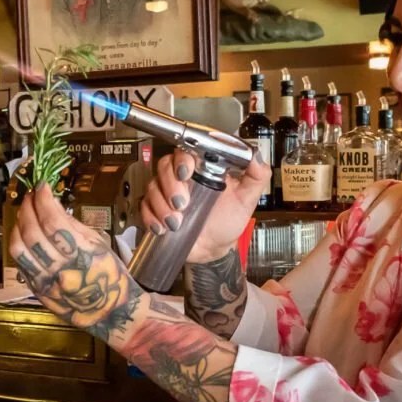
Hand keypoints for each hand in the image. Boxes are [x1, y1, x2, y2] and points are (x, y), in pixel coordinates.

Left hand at [10, 184, 142, 337]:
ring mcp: (46, 281)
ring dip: (18, 225)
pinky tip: (22, 232)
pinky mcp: (37, 290)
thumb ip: (71, 223)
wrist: (110, 311)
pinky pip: (19, 263)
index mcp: (82, 254)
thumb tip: (51, 202)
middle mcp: (61, 269)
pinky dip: (18, 243)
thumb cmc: (108, 274)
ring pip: (19, 248)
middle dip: (28, 208)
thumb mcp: (98, 243)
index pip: (53, 222)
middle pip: (33, 233)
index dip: (44, 200)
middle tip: (30, 196)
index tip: (42, 186)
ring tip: (24, 212)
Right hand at [141, 150, 271, 263]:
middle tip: (182, 204)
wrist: (215, 249)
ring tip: (176, 222)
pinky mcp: (156, 210)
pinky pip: (144, 207)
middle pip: (164, 166)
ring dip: (161, 205)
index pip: (187, 152)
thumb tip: (256, 155)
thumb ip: (256, 175)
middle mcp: (182, 178)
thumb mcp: (247, 199)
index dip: (182, 159)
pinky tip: (162, 228)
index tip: (186, 173)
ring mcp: (166, 194)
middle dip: (170, 185)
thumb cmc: (229, 221)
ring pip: (153, 187)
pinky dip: (150, 217)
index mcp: (202, 169)